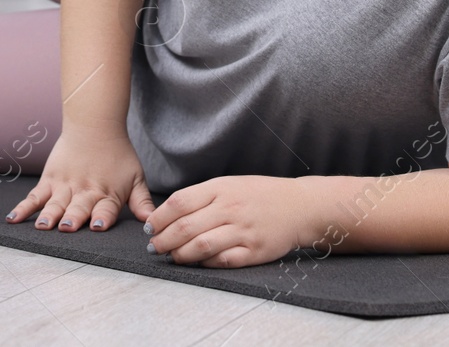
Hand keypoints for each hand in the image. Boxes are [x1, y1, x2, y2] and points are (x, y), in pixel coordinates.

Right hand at [5, 127, 154, 232]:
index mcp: (108, 194)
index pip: (106, 209)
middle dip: (73, 218)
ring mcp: (65, 186)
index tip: (98, 227)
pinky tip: (13, 219)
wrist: (95, 125)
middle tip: (67, 227)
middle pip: (78, 208)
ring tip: (43, 225)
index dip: (102, 218)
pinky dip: (23, 208)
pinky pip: (35, 197)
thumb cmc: (117, 154)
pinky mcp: (50, 180)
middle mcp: (85, 191)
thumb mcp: (136, 177)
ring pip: (55, 204)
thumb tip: (153, 222)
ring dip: (49, 215)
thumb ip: (142, 202)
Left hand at [146, 175, 310, 266]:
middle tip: (154, 247)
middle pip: (186, 227)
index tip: (149, 227)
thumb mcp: (229, 184)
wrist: (299, 206)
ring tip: (172, 256)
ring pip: (201, 246)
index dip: (159, 217)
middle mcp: (230, 208)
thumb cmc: (258, 195)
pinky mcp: (255, 251)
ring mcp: (243, 231)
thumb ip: (201, 197)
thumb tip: (167, 214)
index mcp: (220, 188)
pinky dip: (206, 263)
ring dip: (180, 254)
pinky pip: (224, 260)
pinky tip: (198, 262)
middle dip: (163, 240)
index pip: (180, 202)